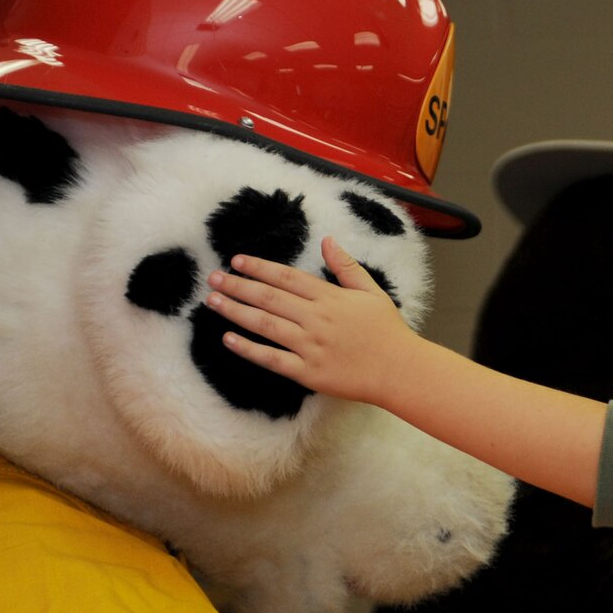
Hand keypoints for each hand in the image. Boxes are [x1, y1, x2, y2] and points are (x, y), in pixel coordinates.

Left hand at [204, 236, 423, 404]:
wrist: (400, 370)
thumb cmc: (387, 331)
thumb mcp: (372, 291)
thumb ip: (346, 266)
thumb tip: (326, 240)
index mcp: (330, 298)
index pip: (286, 277)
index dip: (259, 268)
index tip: (237, 261)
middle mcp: (316, 319)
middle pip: (269, 298)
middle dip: (237, 286)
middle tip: (213, 278)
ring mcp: (310, 346)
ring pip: (265, 324)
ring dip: (235, 311)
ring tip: (212, 301)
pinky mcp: (308, 372)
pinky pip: (272, 359)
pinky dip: (249, 348)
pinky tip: (228, 338)